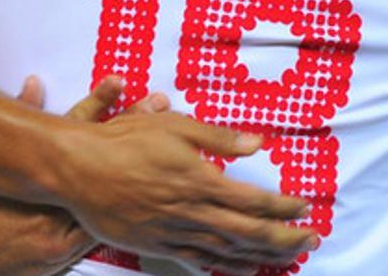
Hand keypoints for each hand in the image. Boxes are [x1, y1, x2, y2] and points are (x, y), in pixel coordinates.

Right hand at [0, 76, 155, 275]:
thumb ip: (21, 123)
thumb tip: (34, 83)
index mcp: (38, 169)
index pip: (73, 127)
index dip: (97, 102)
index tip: (118, 82)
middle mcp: (53, 194)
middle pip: (102, 157)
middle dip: (133, 129)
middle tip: (159, 104)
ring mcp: (63, 223)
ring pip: (111, 196)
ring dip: (142, 175)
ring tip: (172, 157)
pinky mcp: (66, 251)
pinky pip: (104, 234)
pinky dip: (127, 223)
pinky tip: (154, 214)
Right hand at [55, 91, 316, 272]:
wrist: (75, 168)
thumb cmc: (123, 140)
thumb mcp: (174, 125)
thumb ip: (218, 137)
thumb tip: (258, 143)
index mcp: (200, 180)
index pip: (255, 200)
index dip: (284, 207)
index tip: (304, 206)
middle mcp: (191, 211)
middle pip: (249, 233)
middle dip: (285, 239)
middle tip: (311, 240)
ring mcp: (172, 232)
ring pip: (227, 251)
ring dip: (261, 257)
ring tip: (287, 260)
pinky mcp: (154, 244)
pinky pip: (196, 261)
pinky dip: (224, 266)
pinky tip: (239, 269)